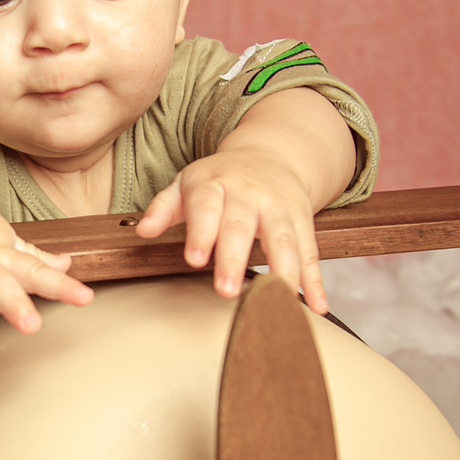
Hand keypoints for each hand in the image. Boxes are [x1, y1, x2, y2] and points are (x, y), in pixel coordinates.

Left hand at [135, 145, 328, 312]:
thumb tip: (143, 230)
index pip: (206, 206)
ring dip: (283, 272)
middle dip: (235, 259)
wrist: (270, 153)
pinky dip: (315, 280)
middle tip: (226, 291)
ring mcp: (279, 207)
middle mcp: (250, 194)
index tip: (194, 259)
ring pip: (284, 240)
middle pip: (242, 226)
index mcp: (215, 184)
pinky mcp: (303, 220)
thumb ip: (164, 208)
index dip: (201, 232)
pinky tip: (316, 305)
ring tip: (278, 302)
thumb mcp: (187, 184)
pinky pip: (310, 252)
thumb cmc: (220, 178)